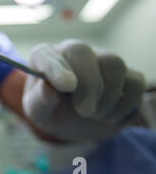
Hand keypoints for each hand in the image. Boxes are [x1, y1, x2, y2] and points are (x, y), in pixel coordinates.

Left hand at [22, 39, 145, 141]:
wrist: (75, 121)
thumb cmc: (52, 110)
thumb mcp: (39, 111)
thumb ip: (38, 101)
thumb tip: (47, 91)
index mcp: (44, 58)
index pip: (46, 55)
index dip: (57, 68)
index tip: (67, 86)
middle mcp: (72, 52)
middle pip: (83, 52)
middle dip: (87, 84)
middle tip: (84, 111)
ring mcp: (100, 59)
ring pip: (113, 63)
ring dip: (107, 96)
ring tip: (94, 115)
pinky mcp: (125, 74)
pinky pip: (134, 81)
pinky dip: (124, 105)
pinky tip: (109, 116)